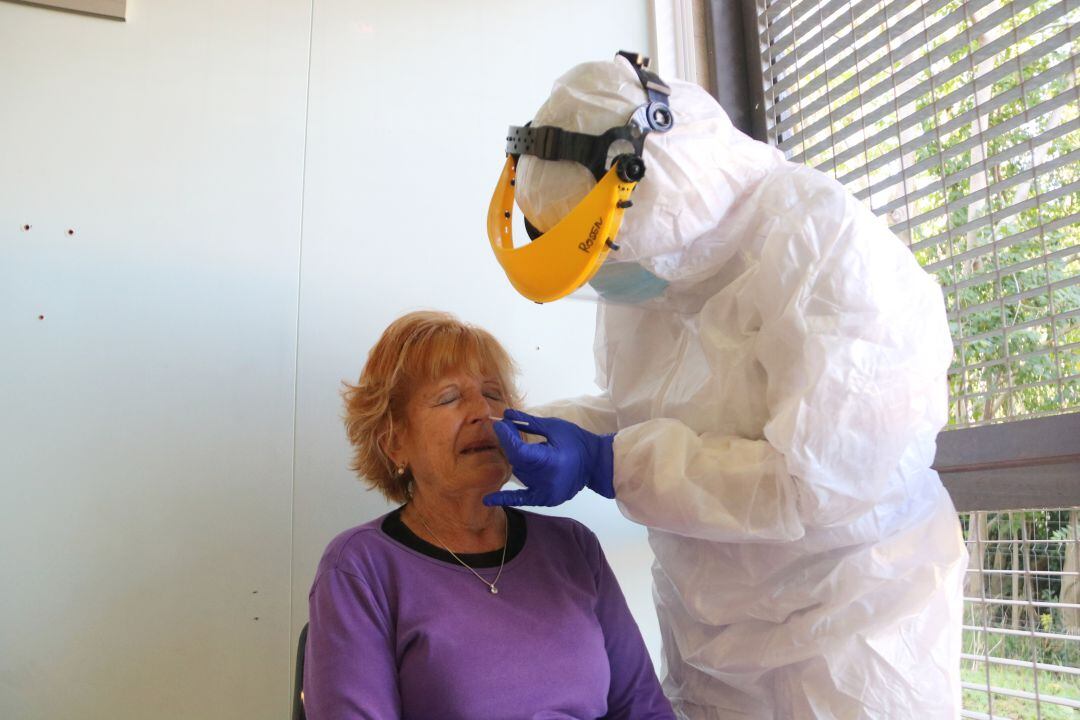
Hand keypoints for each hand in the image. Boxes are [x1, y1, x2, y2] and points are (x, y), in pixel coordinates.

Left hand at [483, 409, 614, 506]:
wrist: (596, 463)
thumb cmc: (577, 441)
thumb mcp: (554, 427)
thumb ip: (529, 422)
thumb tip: (505, 414)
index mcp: (550, 461)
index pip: (519, 451)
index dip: (506, 437)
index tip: (499, 424)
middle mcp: (545, 480)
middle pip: (517, 461)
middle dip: (510, 444)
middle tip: (508, 428)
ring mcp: (545, 492)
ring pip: (519, 473)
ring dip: (518, 460)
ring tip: (524, 446)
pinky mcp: (545, 499)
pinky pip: (522, 498)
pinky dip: (506, 498)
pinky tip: (488, 499)